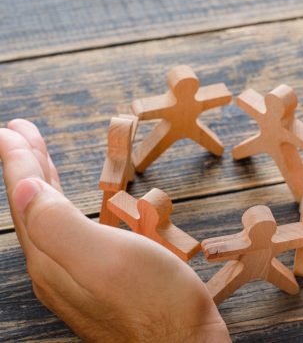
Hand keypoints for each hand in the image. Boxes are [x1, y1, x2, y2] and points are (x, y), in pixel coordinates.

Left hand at [0, 120, 228, 341]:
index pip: (27, 200)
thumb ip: (59, 226)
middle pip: (33, 207)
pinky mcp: (95, 280)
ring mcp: (74, 276)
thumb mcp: (108, 260)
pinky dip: (65, 206)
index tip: (10, 131)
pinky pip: (69, 232)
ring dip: (44, 183)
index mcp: (52, 258)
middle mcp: (55, 268)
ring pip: (49, 219)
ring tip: (41, 157)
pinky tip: (73, 203)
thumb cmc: (157, 303)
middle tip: (20, 134)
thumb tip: (24, 188)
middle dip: (27, 166)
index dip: (18, 163)